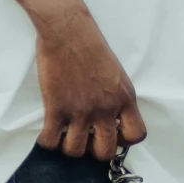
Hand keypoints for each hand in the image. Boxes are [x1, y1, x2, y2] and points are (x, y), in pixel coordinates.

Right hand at [34, 0, 146, 160]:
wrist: (67, 30)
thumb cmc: (90, 45)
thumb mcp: (116, 73)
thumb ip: (117, 97)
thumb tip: (111, 117)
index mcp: (124, 98)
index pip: (136, 135)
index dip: (123, 141)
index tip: (111, 134)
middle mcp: (106, 109)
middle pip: (105, 151)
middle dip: (94, 150)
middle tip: (85, 138)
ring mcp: (80, 111)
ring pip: (76, 151)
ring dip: (68, 148)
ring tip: (64, 136)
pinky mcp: (56, 108)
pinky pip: (51, 141)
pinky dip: (47, 142)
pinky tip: (47, 133)